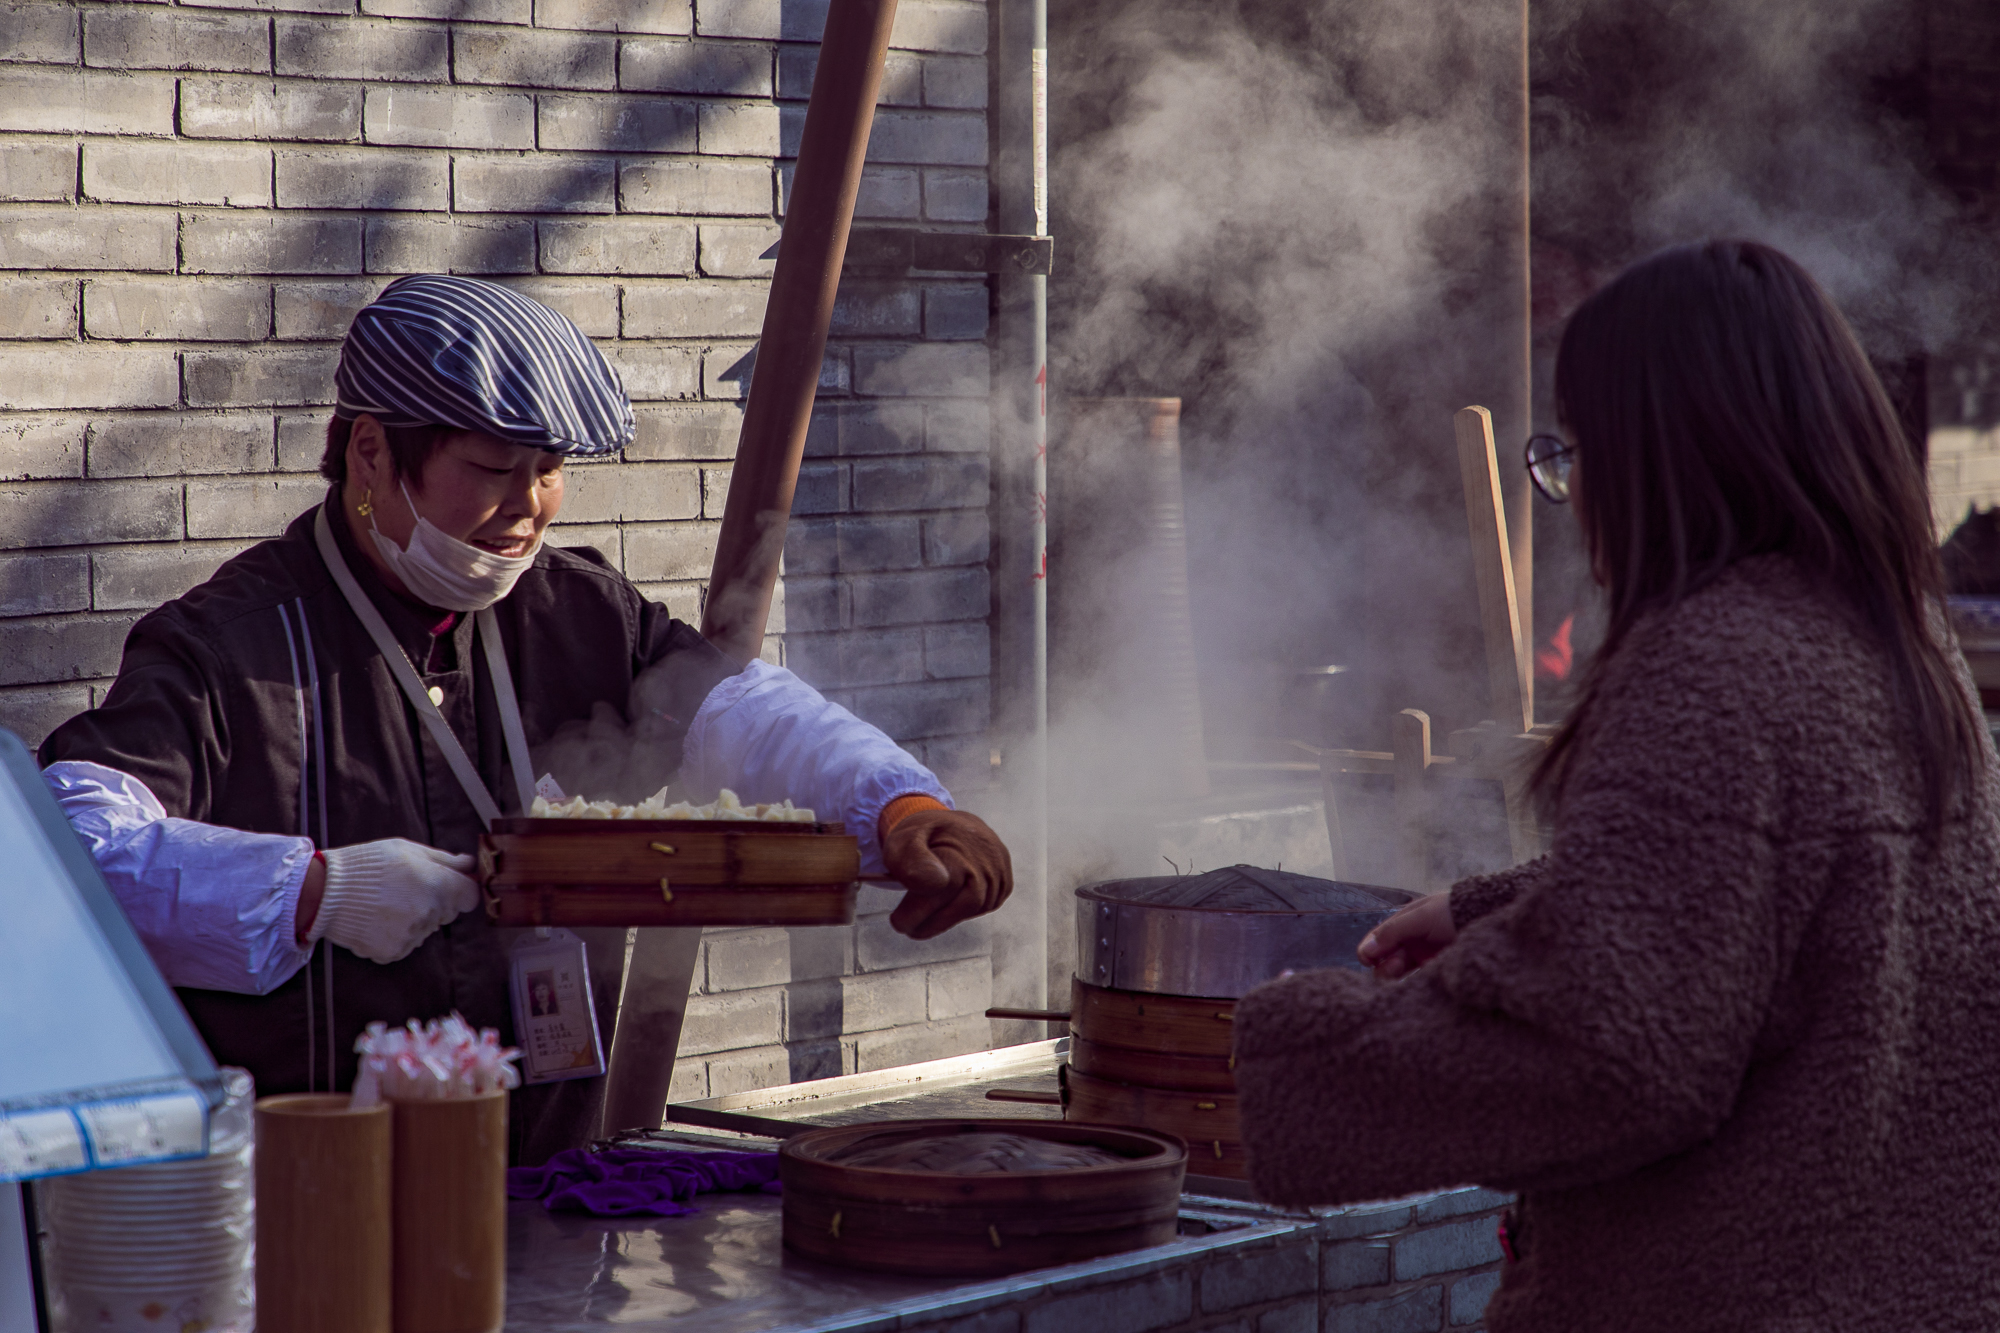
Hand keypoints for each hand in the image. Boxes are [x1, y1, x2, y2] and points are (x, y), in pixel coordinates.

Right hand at [311, 839, 479, 964]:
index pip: (471, 896)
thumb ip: (445, 860)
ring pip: (425, 929)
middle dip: (434, 902)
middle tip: (404, 890)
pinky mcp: (393, 952)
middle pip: (447, 912)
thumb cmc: (369, 864)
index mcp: (439, 885)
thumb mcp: (409, 850)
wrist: (326, 892)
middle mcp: (430, 913)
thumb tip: (470, 864)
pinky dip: (394, 935)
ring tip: (384, 903)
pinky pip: (404, 944)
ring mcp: (412, 935)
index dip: (460, 889)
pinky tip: (376, 919)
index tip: (449, 885)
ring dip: (413, 919)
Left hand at [881, 809, 1011, 939]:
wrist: (954, 824)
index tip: (897, 922)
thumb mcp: (904, 839)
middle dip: (932, 923)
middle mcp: (985, 859)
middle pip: (962, 904)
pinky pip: (985, 906)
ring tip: (924, 916)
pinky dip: (963, 912)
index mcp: (958, 847)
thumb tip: (936, 882)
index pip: (941, 889)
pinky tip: (948, 905)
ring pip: (974, 908)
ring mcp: (999, 871)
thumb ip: (913, 859)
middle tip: (908, 928)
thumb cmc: (924, 835)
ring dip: (947, 919)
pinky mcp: (1005, 883)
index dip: (917, 912)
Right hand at [1356, 891, 1456, 978]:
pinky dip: (1407, 983)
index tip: (1367, 960)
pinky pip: (1414, 980)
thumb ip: (1393, 931)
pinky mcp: (1434, 971)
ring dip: (1393, 973)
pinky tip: (1410, 982)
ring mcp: (1421, 956)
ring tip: (1402, 968)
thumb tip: (1365, 950)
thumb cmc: (1452, 912)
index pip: (1377, 939)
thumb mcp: (1420, 916)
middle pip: (1383, 958)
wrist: (1486, 919)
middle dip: (1383, 964)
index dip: (1368, 950)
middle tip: (1396, 964)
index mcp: (1402, 923)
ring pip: (1396, 971)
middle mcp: (1409, 941)